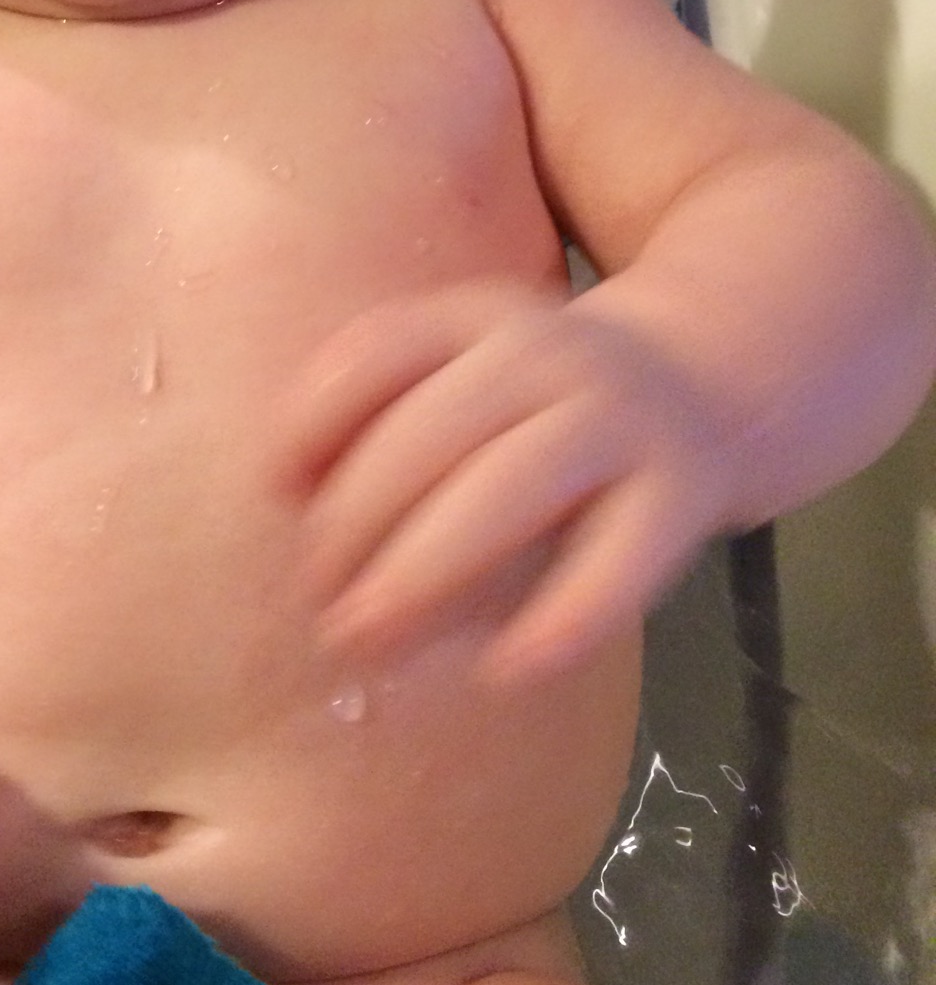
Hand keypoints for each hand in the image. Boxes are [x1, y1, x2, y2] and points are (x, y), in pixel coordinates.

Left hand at [277, 282, 732, 682]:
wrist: (709, 378)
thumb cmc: (545, 400)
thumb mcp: (467, 372)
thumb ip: (385, 415)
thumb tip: (283, 492)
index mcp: (475, 318)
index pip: (376, 354)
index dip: (314, 423)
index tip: (276, 495)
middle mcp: (543, 355)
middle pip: (430, 431)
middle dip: (356, 524)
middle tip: (319, 607)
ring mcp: (616, 417)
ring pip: (510, 486)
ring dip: (425, 570)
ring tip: (368, 639)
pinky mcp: (680, 492)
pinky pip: (617, 558)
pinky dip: (564, 614)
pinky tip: (507, 667)